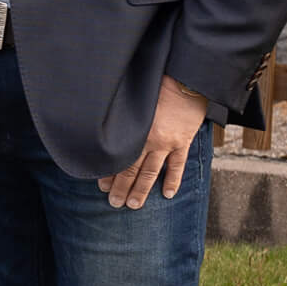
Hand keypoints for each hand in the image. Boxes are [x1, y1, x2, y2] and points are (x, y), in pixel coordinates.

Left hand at [98, 76, 210, 209]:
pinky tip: (167, 194)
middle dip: (122, 188)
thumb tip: (107, 132)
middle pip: (133, 170)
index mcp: (135, 131)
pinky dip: (173, 180)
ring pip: (153, 172)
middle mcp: (151, 140)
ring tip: (134, 205)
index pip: (120, 159)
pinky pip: (178, 165)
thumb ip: (122, 120)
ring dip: (143, 190)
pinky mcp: (184, 142)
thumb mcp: (133, 102)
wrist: (185, 80)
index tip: (102, 186)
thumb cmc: (155, 87)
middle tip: (114, 203)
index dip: (110, 174)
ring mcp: (169, 143)